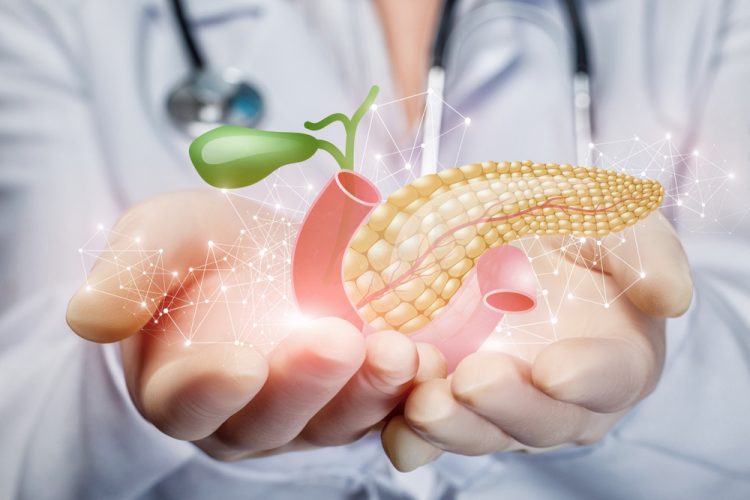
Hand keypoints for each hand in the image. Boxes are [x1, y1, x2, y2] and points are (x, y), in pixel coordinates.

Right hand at [67, 191, 439, 459]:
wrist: (268, 253)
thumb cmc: (206, 248)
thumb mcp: (164, 236)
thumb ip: (130, 273)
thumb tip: (90, 318)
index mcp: (182, 384)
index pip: (185, 403)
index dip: (210, 388)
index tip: (241, 361)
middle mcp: (246, 413)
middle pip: (271, 421)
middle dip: (306, 386)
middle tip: (337, 341)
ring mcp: (310, 410)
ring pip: (336, 421)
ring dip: (369, 392)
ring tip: (398, 350)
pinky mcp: (360, 394)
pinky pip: (386, 406)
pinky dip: (410, 389)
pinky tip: (433, 358)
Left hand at [381, 212, 692, 470]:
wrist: (503, 233)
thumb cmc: (567, 229)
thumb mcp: (611, 220)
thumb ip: (643, 251)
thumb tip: (670, 298)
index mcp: (611, 358)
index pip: (610, 377)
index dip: (586, 377)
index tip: (554, 369)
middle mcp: (556, 398)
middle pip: (538, 421)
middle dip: (506, 407)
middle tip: (473, 382)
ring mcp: (496, 404)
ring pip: (478, 433)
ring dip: (450, 425)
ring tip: (422, 402)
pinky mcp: (445, 398)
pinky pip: (426, 430)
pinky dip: (407, 431)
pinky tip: (390, 418)